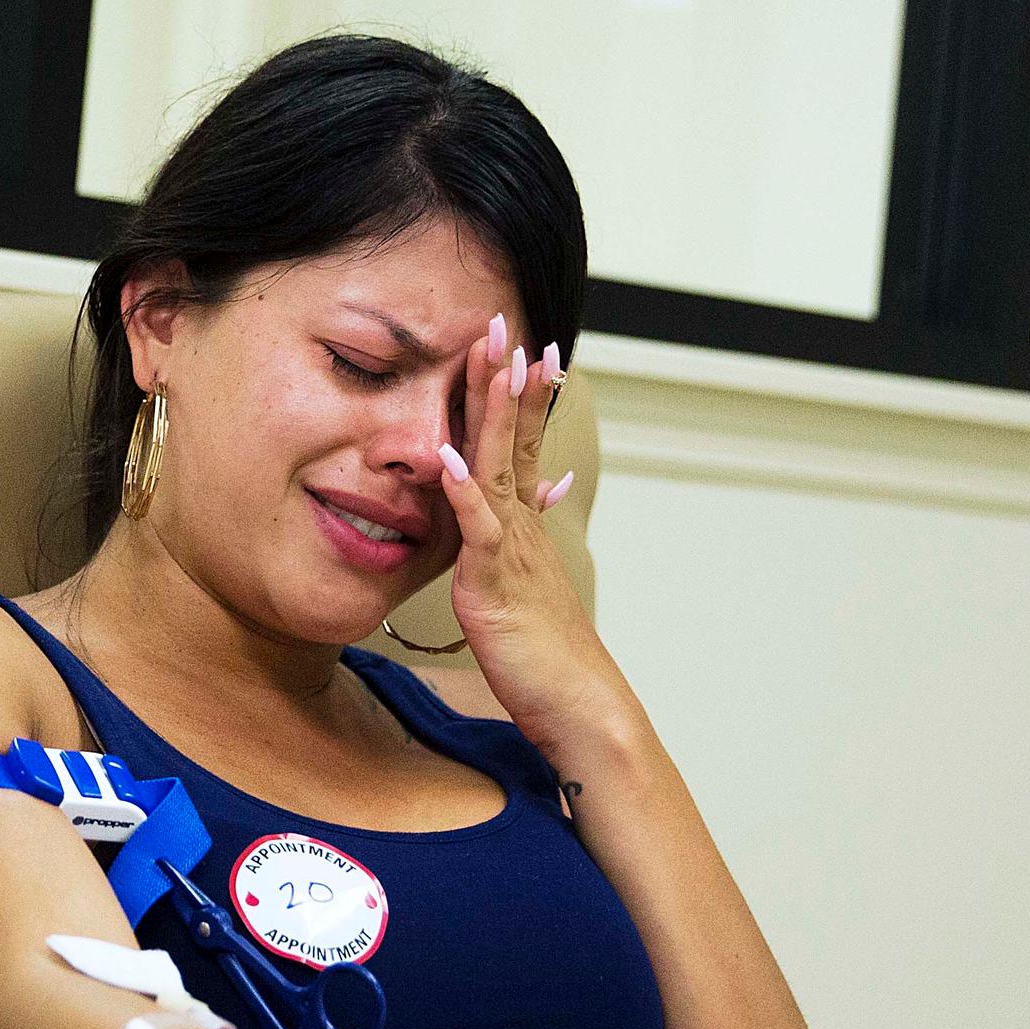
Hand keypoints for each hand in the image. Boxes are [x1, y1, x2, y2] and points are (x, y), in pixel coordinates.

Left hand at [428, 316, 600, 726]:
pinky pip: (479, 531)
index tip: (522, 344)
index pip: (522, 446)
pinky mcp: (496, 584)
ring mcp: (512, 551)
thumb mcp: (527, 590)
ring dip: (495, 416)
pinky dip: (465, 494)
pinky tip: (450, 460)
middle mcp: (522, 526)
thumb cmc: (548, 656)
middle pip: (513, 440)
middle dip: (505, 381)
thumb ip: (518, 546)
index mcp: (524, 525)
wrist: (579, 706)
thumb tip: (536, 508)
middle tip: (502, 323)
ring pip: (501, 470)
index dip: (520, 397)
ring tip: (493, 364)